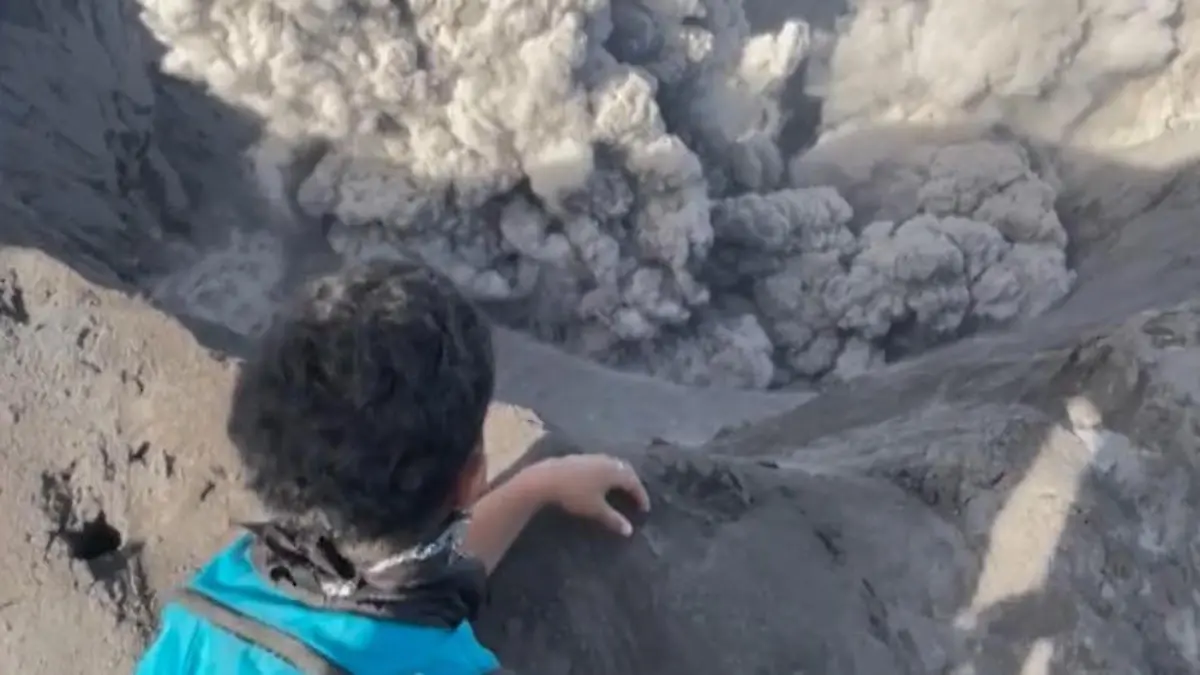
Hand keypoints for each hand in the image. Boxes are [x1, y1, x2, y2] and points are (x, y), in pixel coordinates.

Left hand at [527, 454, 650, 535]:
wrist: (545, 479)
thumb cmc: (574, 494)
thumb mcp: (595, 510)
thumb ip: (613, 519)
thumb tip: (629, 530)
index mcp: (614, 471)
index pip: (634, 483)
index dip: (641, 496)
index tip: (645, 509)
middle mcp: (606, 461)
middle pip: (625, 470)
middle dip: (632, 483)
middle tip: (636, 496)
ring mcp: (592, 457)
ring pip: (612, 465)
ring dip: (619, 477)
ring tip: (620, 489)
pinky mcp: (579, 458)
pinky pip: (601, 465)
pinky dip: (607, 474)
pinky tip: (600, 482)